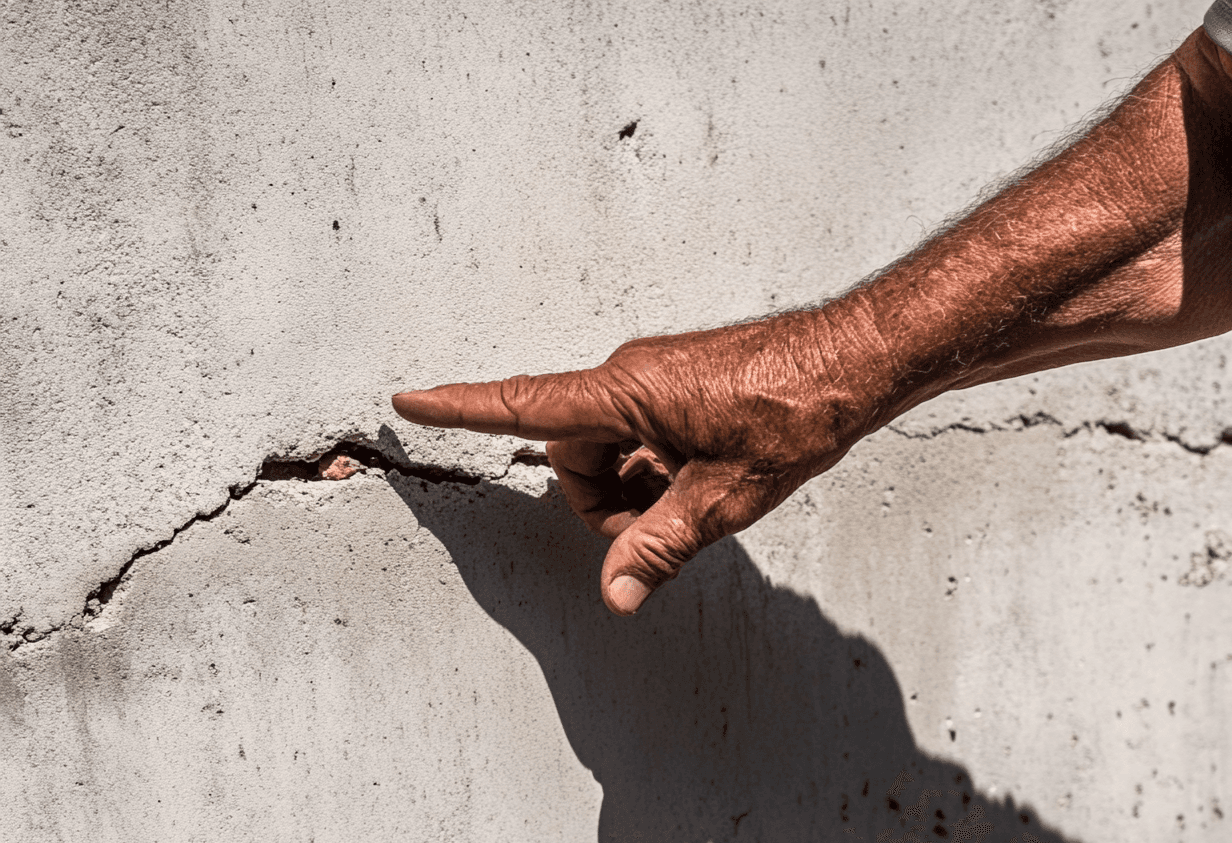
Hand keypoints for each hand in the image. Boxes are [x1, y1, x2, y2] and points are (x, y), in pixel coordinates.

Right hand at [393, 309, 873, 614]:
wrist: (853, 361)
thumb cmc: (794, 410)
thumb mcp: (723, 496)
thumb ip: (660, 546)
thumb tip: (614, 595)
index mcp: (625, 394)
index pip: (524, 404)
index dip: (461, 408)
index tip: (410, 400)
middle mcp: (630, 377)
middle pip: (573, 455)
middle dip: (601, 502)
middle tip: (660, 528)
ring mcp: (656, 380)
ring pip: (610, 449)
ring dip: (634, 489)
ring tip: (697, 501)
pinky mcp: (679, 385)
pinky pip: (640, 435)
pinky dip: (656, 469)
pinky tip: (703, 481)